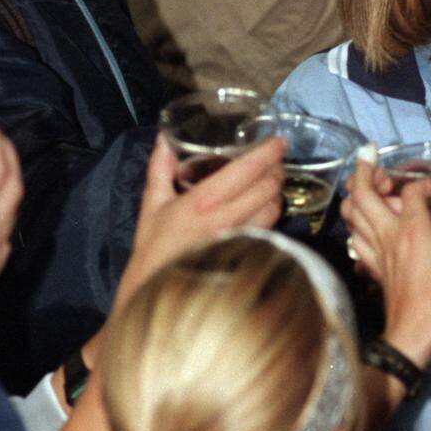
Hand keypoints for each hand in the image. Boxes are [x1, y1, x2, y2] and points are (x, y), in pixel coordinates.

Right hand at [112, 136, 284, 308]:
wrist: (158, 290)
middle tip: (275, 160)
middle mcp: (226, 218)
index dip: (268, 153)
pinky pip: (269, 227)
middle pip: (268, 187)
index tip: (278, 141)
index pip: (247, 170)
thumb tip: (164, 139)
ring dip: (277, 191)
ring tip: (271, 181)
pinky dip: (272, 212)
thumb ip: (159, 168)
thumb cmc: (155, 249)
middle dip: (277, 169)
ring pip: (274, 208)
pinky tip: (265, 206)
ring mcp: (239, 237)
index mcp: (202, 201)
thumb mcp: (152, 205)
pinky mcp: (246, 252)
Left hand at [340, 160, 430, 367]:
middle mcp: (388, 235)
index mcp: (412, 232)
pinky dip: (355, 224)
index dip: (428, 183)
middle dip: (362, 170)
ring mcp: (375, 251)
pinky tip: (367, 222)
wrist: (411, 337)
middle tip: (370, 156)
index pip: (412, 192)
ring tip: (367, 184)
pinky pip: (354, 237)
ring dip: (354, 195)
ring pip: (351, 214)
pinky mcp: (372, 266)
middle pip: (362, 193)